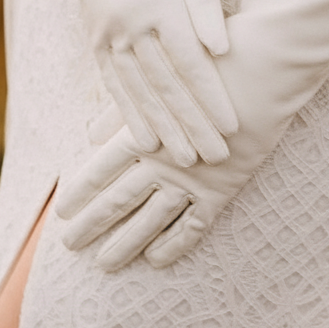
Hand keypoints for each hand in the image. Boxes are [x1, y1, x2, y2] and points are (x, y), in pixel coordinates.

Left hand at [56, 19, 295, 268]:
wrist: (267, 66)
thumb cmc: (210, 63)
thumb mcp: (158, 83)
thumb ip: (123, 111)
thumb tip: (89, 133)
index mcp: (144, 131)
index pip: (101, 170)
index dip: (80, 192)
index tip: (61, 211)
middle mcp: (164, 160)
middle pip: (119, 200)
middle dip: (91, 225)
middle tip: (69, 245)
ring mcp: (194, 178)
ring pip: (151, 220)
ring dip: (126, 244)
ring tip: (104, 264)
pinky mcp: (223, 188)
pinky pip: (194, 225)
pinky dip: (175, 244)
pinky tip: (155, 259)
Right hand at [72, 0, 238, 166]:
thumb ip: (204, 4)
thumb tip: (222, 50)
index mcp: (160, 3)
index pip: (191, 63)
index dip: (211, 98)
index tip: (232, 127)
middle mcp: (131, 25)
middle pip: (166, 86)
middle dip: (192, 125)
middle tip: (216, 157)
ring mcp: (109, 34)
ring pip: (138, 92)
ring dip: (162, 129)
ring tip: (183, 160)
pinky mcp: (95, 39)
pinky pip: (113, 85)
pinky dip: (128, 115)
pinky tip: (143, 140)